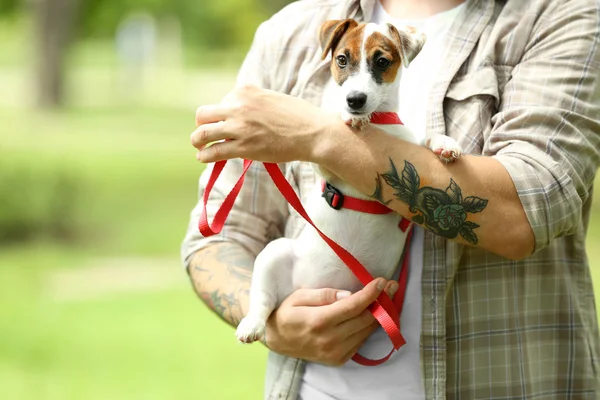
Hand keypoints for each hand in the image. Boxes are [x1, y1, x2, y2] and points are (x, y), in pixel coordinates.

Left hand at [190, 85, 339, 162]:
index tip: (232, 122)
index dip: (224, 113)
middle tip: (206, 133)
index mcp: (245, 91)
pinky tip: (203, 157)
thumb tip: (236, 112)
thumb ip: (252, 101)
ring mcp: (239, 127)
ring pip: (203, 133)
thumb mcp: (271, 97)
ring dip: (197, 140)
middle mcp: (238, 106)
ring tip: (199, 146)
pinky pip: (214, 152)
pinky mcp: (243, 147)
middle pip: (203, 114)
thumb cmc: (297, 116)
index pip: (222, 101)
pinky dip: (204, 156)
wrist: (313, 132)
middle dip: (202, 124)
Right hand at [264, 278, 398, 365]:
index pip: (353, 306)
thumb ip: (324, 295)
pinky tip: (373, 313)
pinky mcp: (339, 359)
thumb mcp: (299, 296)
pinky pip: (361, 341)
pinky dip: (369, 326)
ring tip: (387, 298)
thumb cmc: (287, 313)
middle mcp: (330, 340)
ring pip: (366, 331)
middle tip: (392, 286)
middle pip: (365, 319)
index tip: (383, 281)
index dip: (371, 293)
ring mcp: (335, 353)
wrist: (278, 340)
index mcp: (319, 321)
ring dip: (380, 314)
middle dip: (382, 301)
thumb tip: (349, 295)